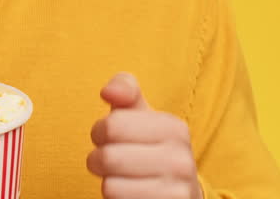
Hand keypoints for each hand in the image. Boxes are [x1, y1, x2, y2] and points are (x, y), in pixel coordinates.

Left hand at [86, 72, 201, 198]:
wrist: (177, 193)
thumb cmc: (148, 148)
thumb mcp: (140, 115)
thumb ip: (124, 90)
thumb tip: (108, 91)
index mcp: (174, 128)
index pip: (112, 125)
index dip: (100, 132)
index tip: (109, 137)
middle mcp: (181, 160)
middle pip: (108, 157)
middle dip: (98, 159)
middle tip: (109, 160)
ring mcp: (176, 191)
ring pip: (110, 186)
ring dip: (107, 182)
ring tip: (122, 178)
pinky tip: (131, 193)